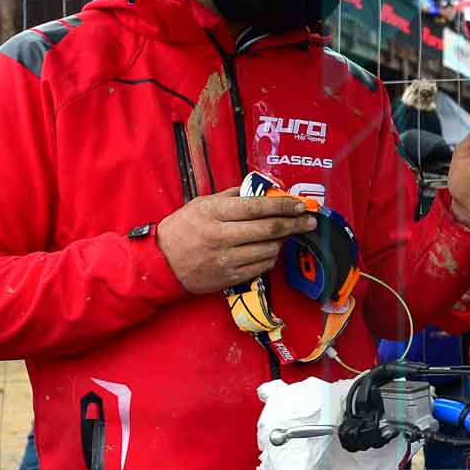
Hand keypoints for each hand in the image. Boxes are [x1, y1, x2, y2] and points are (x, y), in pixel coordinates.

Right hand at [155, 188, 314, 294]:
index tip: (299, 204)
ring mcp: (226, 259)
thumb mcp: (202, 204)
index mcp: (214, 213)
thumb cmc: (182, 229)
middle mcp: (222, 236)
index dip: (283, 206)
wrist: (160, 263)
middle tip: (309, 221)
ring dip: (282, 241)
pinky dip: (271, 257)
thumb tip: (263, 191)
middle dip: (295, 224)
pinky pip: (261, 267)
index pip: (258, 207)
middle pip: (269, 229)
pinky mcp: (229, 277)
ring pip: (269, 250)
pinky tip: (271, 250)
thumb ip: (232, 197)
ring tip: (285, 234)